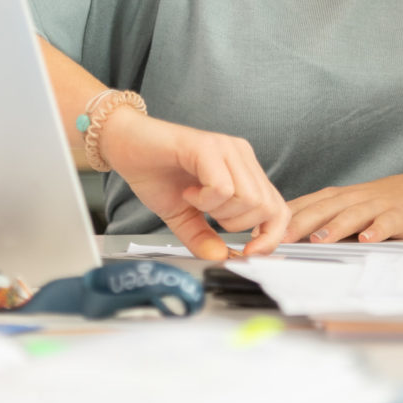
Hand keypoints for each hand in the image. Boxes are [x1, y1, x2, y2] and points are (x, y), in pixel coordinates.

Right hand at [98, 112, 288, 259]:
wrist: (124, 145)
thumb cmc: (154, 172)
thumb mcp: (182, 216)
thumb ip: (202, 237)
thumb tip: (220, 257)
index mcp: (243, 170)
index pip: (278, 209)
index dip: (270, 237)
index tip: (248, 253)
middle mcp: (241, 155)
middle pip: (267, 207)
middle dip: (237, 225)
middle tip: (208, 215)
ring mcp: (227, 148)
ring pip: (248, 198)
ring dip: (219, 211)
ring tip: (195, 199)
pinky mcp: (208, 146)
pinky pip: (223, 187)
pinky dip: (205, 199)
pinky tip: (189, 192)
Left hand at [286, 170, 402, 244]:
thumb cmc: (389, 202)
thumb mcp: (356, 206)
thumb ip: (328, 219)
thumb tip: (293, 239)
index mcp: (341, 197)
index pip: (307, 204)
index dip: (284, 217)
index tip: (263, 232)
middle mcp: (356, 198)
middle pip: (323, 208)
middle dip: (299, 223)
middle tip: (279, 239)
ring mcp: (379, 205)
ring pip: (352, 214)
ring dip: (334, 227)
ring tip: (318, 241)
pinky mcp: (401, 215)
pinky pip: (387, 223)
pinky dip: (376, 231)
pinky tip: (368, 240)